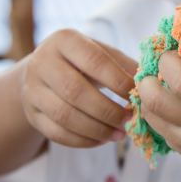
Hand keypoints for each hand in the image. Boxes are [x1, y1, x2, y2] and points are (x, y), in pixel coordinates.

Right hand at [21, 29, 136, 147]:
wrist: (43, 71)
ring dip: (97, 129)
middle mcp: (41, 62)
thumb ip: (123, 64)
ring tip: (120, 134)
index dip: (118, 81)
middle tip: (129, 119)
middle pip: (76, 92)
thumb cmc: (82, 60)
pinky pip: (56, 133)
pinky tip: (103, 140)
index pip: (94, 61)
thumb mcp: (100, 52)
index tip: (138, 96)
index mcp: (64, 40)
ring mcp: (31, 89)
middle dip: (107, 110)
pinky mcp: (31, 113)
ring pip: (64, 116)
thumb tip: (149, 81)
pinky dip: (83, 141)